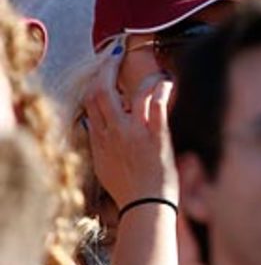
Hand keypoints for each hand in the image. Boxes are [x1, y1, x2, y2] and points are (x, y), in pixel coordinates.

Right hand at [84, 51, 177, 211]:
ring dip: (141, 78)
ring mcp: (134, 132)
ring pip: (129, 93)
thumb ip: (100, 144)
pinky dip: (162, 89)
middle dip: (107, 70)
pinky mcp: (156, 135)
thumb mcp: (104, 166)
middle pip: (101, 92)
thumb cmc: (129, 190)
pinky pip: (157, 104)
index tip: (103, 73)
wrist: (145, 206)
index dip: (95, 82)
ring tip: (153, 74)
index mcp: (99, 140)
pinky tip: (167, 84)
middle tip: (115, 58)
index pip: (90, 102)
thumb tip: (97, 128)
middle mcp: (112, 133)